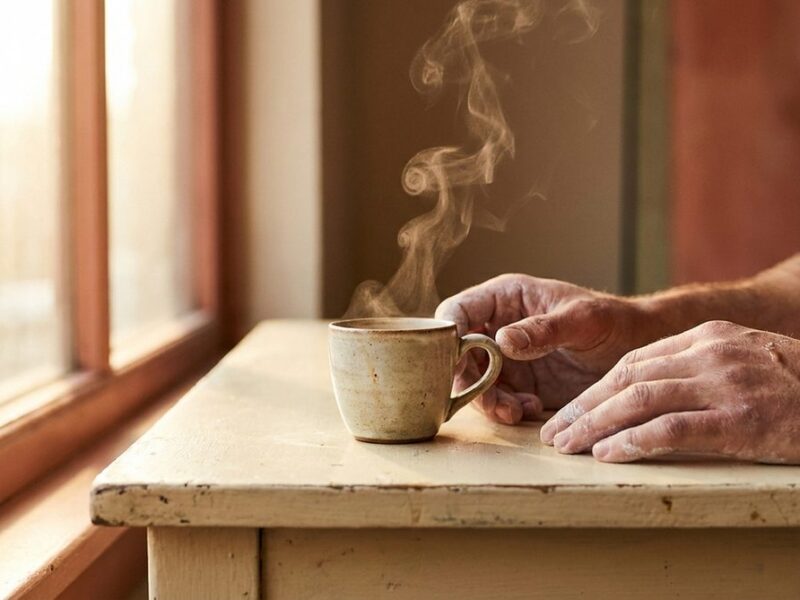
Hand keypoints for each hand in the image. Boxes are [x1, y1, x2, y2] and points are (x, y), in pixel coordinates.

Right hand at [435, 274, 651, 424]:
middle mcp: (498, 326)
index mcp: (506, 298)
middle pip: (458, 353)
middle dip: (467, 378)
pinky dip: (505, 409)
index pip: (458, 311)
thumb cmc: (614, 320)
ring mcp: (506, 358)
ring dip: (487, 400)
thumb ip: (543, 330)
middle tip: (488, 398)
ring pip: (473, 380)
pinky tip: (529, 410)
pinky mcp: (519, 384)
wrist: (638, 351)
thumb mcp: (583, 320)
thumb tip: (501, 340)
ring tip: (515, 411)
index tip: (455, 361)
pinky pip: (496, 400)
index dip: (448, 335)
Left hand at [540, 320, 799, 463]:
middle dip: (584, 407)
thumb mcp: (741, 358)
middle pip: (627, 378)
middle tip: (555, 432)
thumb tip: (639, 389)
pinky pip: (673, 429)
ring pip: (640, 400)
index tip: (569, 412)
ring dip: (597, 425)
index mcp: (705, 337)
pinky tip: (609, 454)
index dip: (595, 390)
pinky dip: (635, 441)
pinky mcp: (740, 420)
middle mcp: (708, 354)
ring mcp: (724, 385)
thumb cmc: (793, 385)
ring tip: (569, 446)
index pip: (633, 362)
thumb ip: (694, 366)